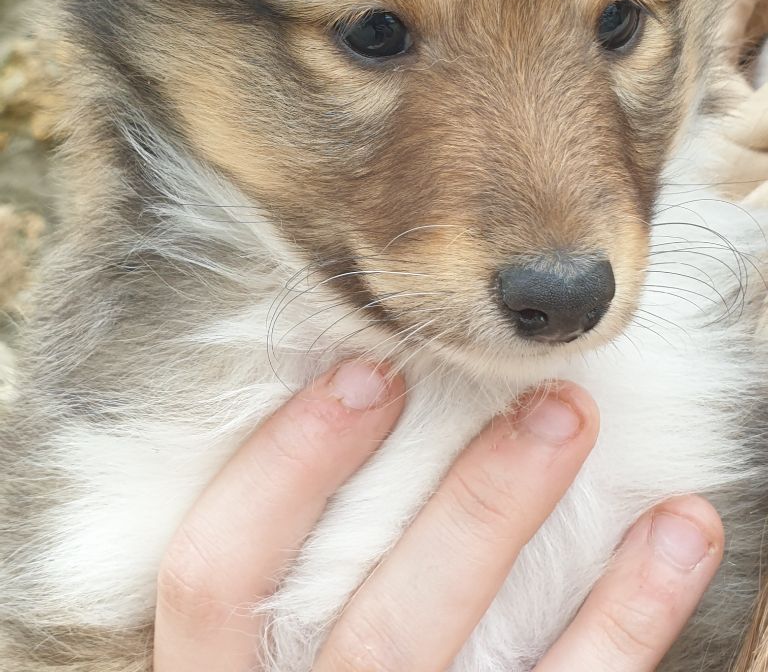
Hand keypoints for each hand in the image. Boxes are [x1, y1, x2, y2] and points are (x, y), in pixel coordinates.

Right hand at [152, 362, 722, 671]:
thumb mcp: (253, 650)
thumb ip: (273, 570)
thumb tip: (351, 395)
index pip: (212, 576)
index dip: (285, 464)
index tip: (367, 372)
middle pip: (382, 628)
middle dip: (469, 504)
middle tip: (538, 398)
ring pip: (481, 667)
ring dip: (544, 541)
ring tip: (588, 428)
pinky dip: (634, 615)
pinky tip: (681, 533)